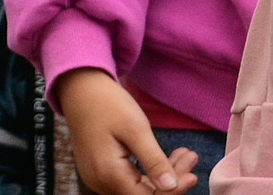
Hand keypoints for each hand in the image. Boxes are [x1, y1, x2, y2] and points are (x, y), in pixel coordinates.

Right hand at [58, 68, 199, 194]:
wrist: (79, 87)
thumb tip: (172, 187)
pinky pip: (129, 178)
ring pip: (138, 187)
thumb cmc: (107, 103)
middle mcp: (100, 181)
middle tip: (191, 158)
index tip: (193, 176)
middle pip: (143, 194)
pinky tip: (165, 156)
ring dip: (162, 173)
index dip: (172, 191)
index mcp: (108, 174)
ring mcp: (98, 177)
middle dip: (171, 180)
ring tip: (183, 154)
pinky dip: (148, 169)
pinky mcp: (100, 169)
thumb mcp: (135, 128)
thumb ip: (154, 161)